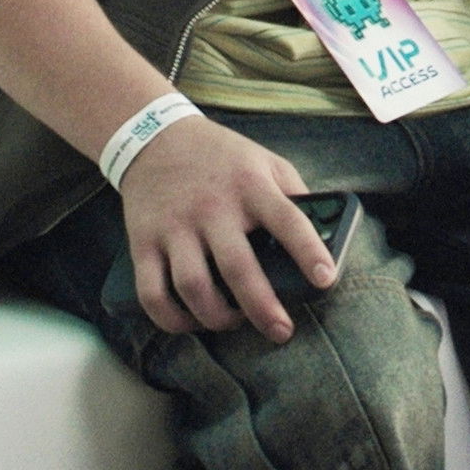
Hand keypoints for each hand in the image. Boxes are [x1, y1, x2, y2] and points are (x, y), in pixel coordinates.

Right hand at [116, 117, 336, 341]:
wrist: (155, 138)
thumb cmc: (221, 158)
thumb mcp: (265, 160)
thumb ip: (293, 193)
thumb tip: (326, 235)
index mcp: (250, 185)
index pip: (286, 219)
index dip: (308, 251)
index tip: (325, 280)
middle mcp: (212, 207)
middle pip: (238, 267)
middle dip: (262, 308)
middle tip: (282, 331)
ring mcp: (175, 227)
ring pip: (193, 287)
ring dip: (217, 318)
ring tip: (235, 322)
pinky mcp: (143, 243)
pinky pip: (153, 294)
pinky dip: (172, 319)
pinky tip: (191, 322)